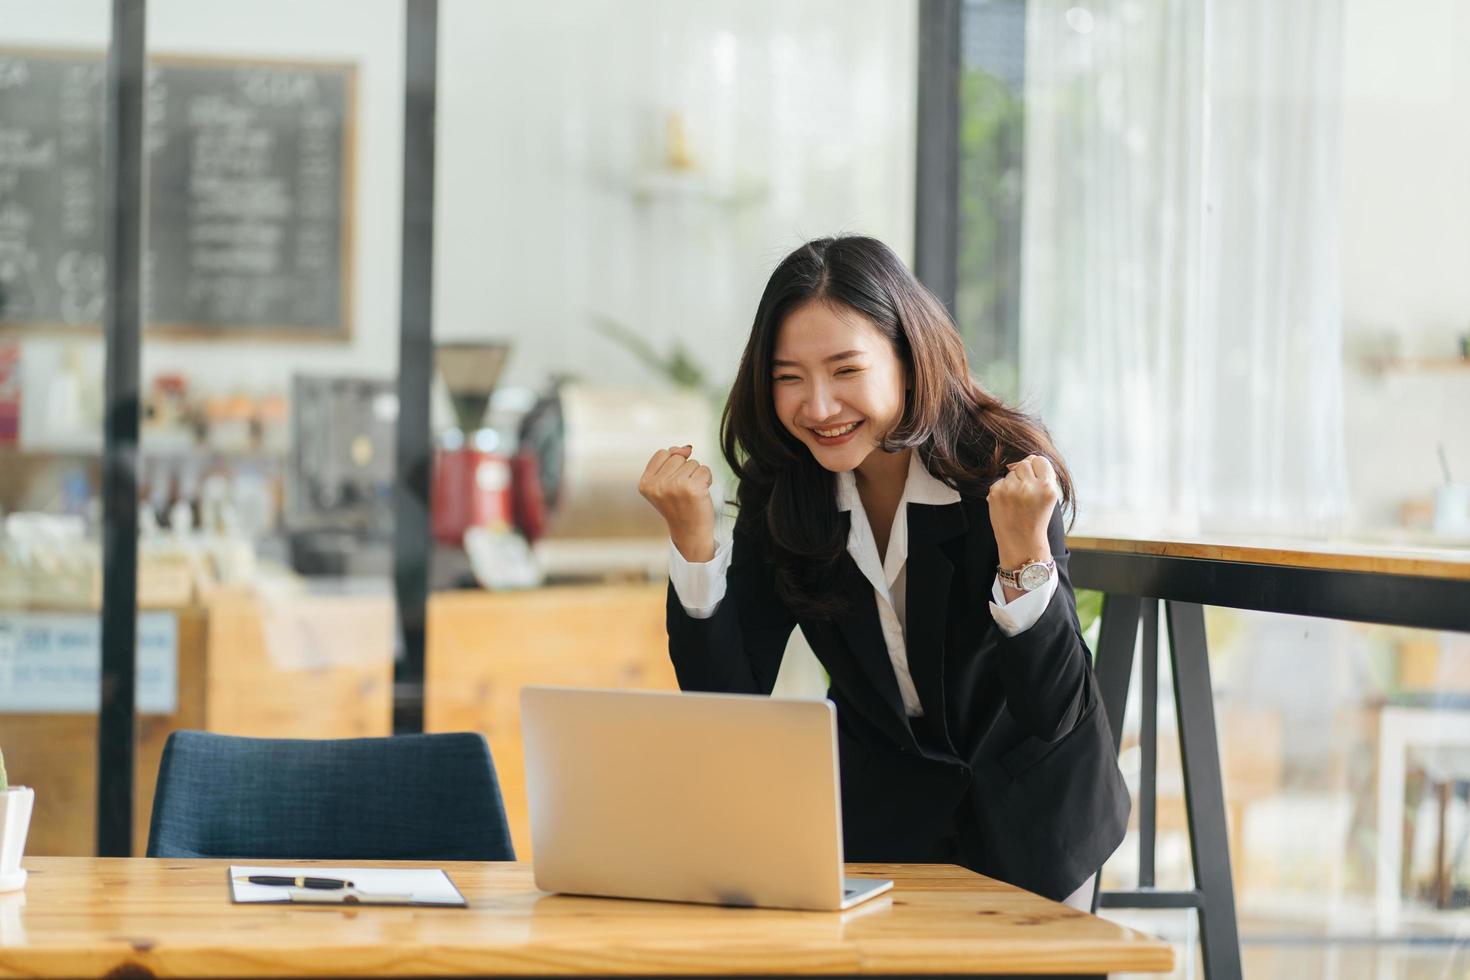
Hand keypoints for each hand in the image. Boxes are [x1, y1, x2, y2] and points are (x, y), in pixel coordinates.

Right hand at [638, 445, 715, 562]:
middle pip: (678, 457)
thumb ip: (670, 461)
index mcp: (645, 483)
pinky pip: (704, 469)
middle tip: (683, 491)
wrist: (690, 532)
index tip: (673, 484)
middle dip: (684, 470)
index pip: (662, 453)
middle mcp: (657, 485)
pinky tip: (701, 493)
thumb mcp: (665, 484)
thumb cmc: (679, 507)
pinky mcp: (692, 488)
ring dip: (696, 476)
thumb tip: (685, 448)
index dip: (673, 465)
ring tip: (691, 493)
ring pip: (692, 463)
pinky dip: (707, 479)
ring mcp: (674, 486)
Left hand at [986, 454, 1058, 569]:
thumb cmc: (1036, 519)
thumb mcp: (1049, 498)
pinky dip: (1002, 490)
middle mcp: (1030, 487)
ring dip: (1013, 483)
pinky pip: (1000, 481)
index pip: (1040, 460)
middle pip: (1024, 463)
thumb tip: (1031, 457)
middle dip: (1024, 475)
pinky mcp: (996, 493)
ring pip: (1011, 472)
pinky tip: (1008, 505)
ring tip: (1017, 502)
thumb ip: (1043, 477)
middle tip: (1026, 494)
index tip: (1036, 479)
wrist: (1021, 543)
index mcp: (1047, 487)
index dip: (1037, 468)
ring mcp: (1011, 490)